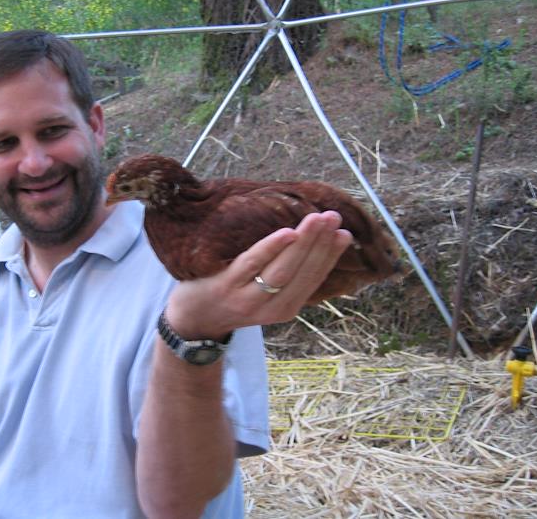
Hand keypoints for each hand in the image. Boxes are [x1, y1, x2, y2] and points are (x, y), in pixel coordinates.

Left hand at [165, 211, 352, 338]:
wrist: (192, 319)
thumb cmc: (232, 296)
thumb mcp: (265, 295)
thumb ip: (286, 276)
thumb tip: (313, 238)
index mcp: (285, 308)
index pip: (314, 278)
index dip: (330, 256)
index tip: (344, 233)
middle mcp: (271, 307)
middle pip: (302, 272)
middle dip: (321, 244)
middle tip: (333, 218)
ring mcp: (247, 298)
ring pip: (283, 269)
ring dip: (304, 243)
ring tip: (317, 219)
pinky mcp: (226, 286)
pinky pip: (253, 264)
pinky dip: (272, 248)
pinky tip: (287, 233)